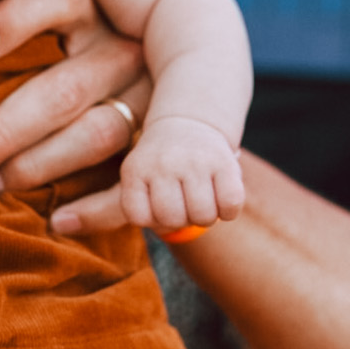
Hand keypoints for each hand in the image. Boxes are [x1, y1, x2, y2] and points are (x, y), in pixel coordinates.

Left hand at [0, 0, 148, 196]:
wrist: (161, 74)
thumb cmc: (49, 52)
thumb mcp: (36, 29)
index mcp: (89, 7)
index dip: (16, 18)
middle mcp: (120, 48)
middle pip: (63, 90)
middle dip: (1, 133)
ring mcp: (148, 95)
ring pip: (98, 133)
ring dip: (34, 168)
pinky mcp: (159, 139)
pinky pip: (135, 180)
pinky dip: (99, 209)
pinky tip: (58, 222)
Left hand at [112, 116, 244, 235]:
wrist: (189, 122)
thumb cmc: (162, 166)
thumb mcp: (137, 179)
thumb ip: (127, 208)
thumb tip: (119, 226)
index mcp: (135, 169)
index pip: (139, 217)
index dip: (152, 219)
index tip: (158, 203)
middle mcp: (163, 163)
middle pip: (172, 219)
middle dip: (181, 219)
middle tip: (184, 203)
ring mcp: (194, 161)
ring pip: (203, 216)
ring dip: (205, 217)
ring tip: (201, 200)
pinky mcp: (224, 162)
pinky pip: (230, 205)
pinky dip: (228, 211)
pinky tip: (221, 198)